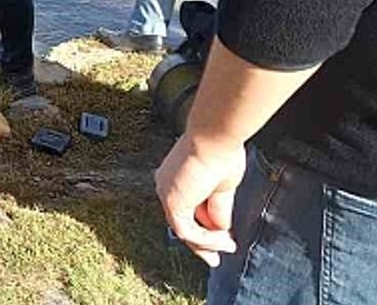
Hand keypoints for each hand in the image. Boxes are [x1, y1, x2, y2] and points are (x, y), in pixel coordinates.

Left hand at [155, 133, 244, 266]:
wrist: (216, 138)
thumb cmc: (221, 152)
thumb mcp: (222, 187)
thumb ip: (217, 208)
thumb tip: (221, 228)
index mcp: (175, 178)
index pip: (185, 211)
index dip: (202, 229)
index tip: (221, 240)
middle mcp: (166, 186)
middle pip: (181, 223)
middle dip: (201, 244)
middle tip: (215, 258)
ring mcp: (166, 193)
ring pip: (184, 230)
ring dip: (208, 242)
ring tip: (228, 246)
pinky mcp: (172, 202)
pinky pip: (187, 231)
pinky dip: (206, 239)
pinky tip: (223, 240)